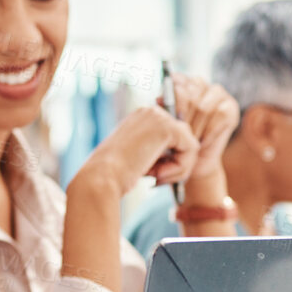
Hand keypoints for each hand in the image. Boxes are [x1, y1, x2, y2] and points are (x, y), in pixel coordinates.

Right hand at [69, 104, 199, 197]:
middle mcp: (150, 112)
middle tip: (155, 179)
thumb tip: (187, 153)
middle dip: (175, 163)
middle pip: (184, 138)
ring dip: (177, 168)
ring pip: (190, 145)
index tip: (150, 174)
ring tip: (155, 178)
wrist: (101, 178)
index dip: (168, 159)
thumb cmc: (112, 175)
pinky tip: (157, 174)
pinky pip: (191, 150)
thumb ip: (156, 150)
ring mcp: (159, 117)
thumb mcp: (136, 157)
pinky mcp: (167, 127)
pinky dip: (179, 168)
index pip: (172, 136)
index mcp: (141, 118)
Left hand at [163, 74, 239, 183]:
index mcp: (181, 82)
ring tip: (190, 142)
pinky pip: (219, 115)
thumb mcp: (165, 124)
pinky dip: (208, 132)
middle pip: (189, 95)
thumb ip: (163, 109)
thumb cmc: (176, 141)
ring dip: (195, 129)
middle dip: (183, 119)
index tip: (168, 118)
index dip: (172, 99)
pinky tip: (202, 142)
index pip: (177, 80)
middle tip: (179, 135)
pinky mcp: (231, 107)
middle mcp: (199, 84)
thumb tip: (159, 99)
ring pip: (203, 108)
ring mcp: (217, 94)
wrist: (194, 161)